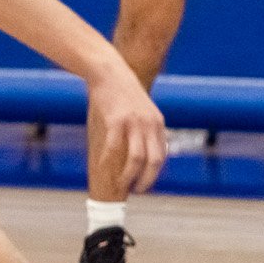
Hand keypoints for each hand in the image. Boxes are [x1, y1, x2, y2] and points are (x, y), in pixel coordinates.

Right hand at [86, 64, 167, 196]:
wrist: (109, 72)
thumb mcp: (143, 109)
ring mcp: (134, 122)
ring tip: (121, 184)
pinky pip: (114, 147)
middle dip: (146, 180)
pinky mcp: (116, 120)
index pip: (162, 156)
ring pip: (136, 159)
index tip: (144, 184)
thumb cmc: (123, 92)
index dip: (154, 174)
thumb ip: (146, 128)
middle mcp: (150, 124)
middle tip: (136, 191)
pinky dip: (108, 161)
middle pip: (154, 161)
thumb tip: (143, 150)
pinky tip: (102, 167)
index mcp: (158, 124)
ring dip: (129, 176)